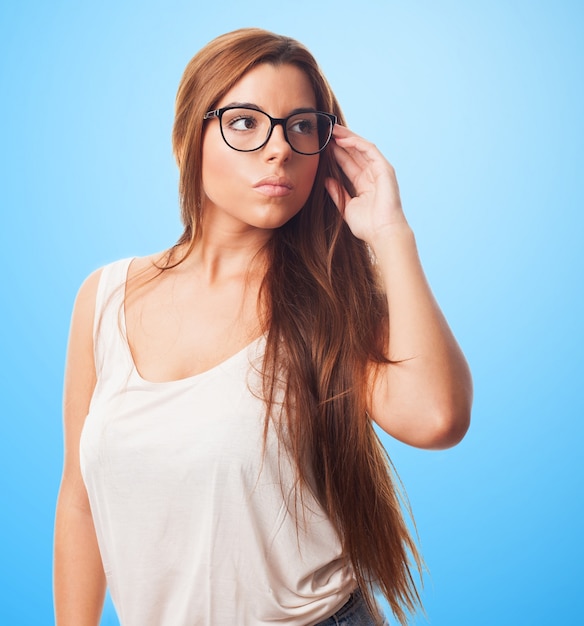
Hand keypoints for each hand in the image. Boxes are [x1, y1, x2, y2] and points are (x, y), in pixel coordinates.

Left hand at [325, 124, 408, 244]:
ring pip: (361, 148)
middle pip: (354, 153)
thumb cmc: (368, 226)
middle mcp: (372, 175)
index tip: (321, 145)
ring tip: (331, 130)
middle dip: (339, 141)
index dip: (335, 154)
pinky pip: (369, 150)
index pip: (348, 164)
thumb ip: (337, 192)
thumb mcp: (346, 206)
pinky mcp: (384, 168)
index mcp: (363, 184)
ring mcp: (379, 171)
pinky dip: (356, 143)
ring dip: (346, 138)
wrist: (382, 233)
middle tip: (324, 131)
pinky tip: (342, 139)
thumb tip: (326, 180)